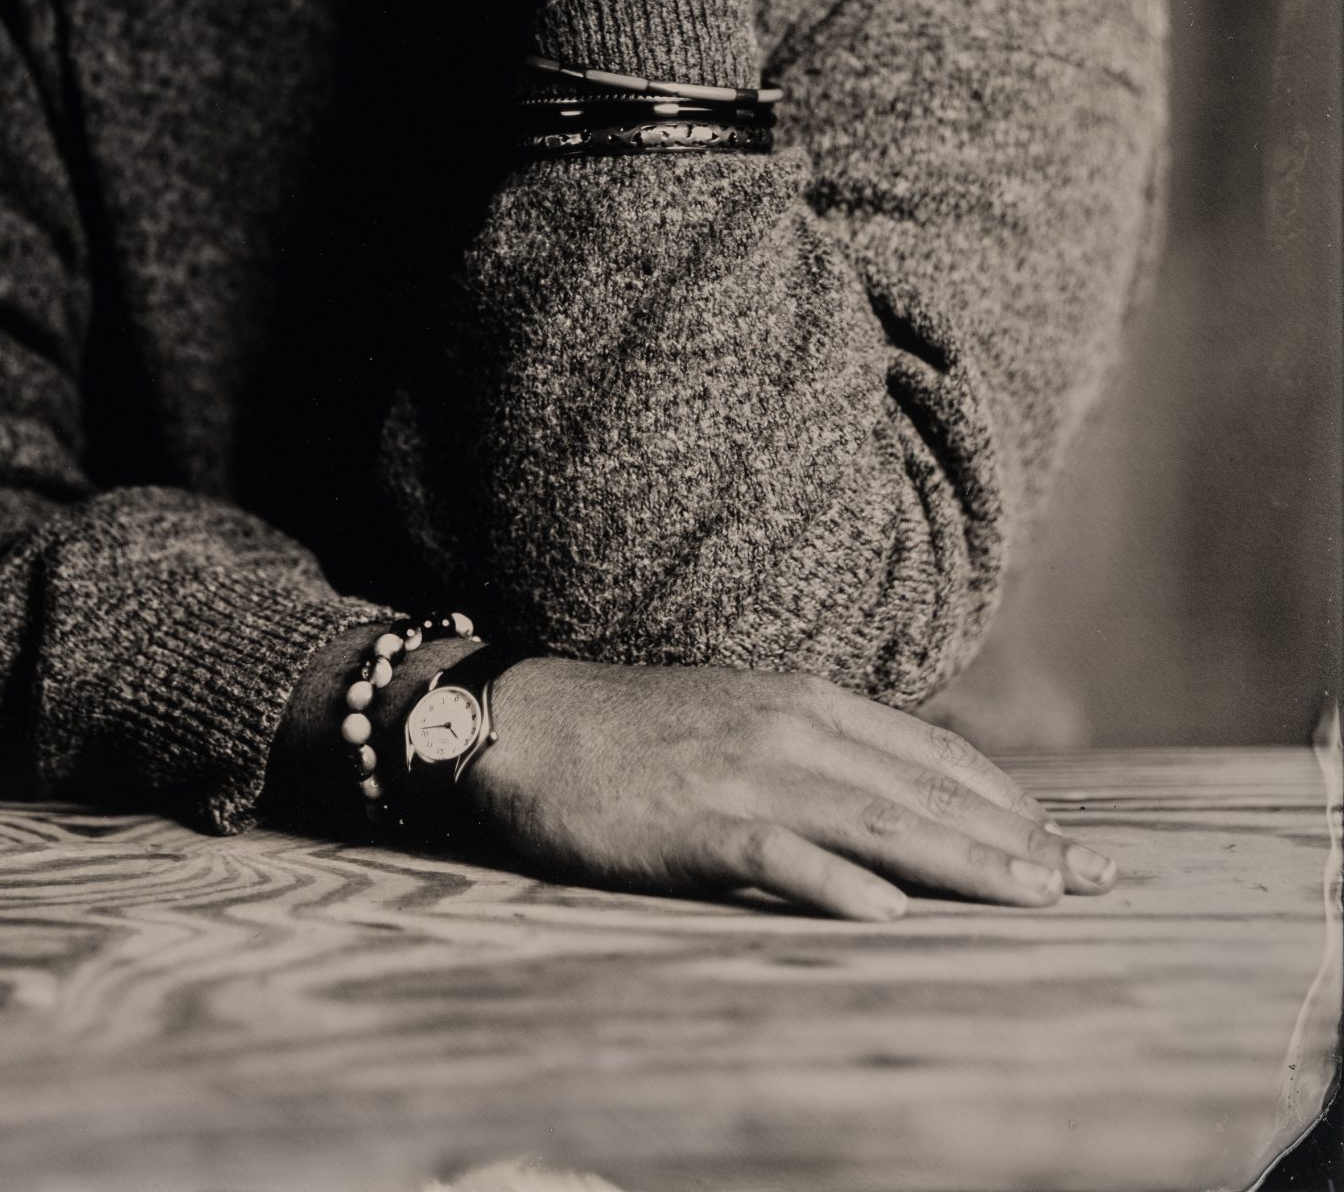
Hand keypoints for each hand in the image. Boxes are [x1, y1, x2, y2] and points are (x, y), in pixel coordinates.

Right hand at [460, 657, 1116, 919]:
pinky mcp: (697, 819)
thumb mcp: (740, 720)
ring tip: (1031, 899)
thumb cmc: (631, 734)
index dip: (1006, 800)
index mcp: (804, 700)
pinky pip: (781, 853)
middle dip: (1016, 838)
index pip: (932, 753)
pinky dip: (838, 884)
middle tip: (1092, 884)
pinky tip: (887, 916)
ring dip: (963, 862)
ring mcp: (746, 770)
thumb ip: (817, 752)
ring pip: (878, 821)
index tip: (1069, 847)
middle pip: (924, 789)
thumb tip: (897, 803)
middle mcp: (790, 726)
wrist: (523, 723)